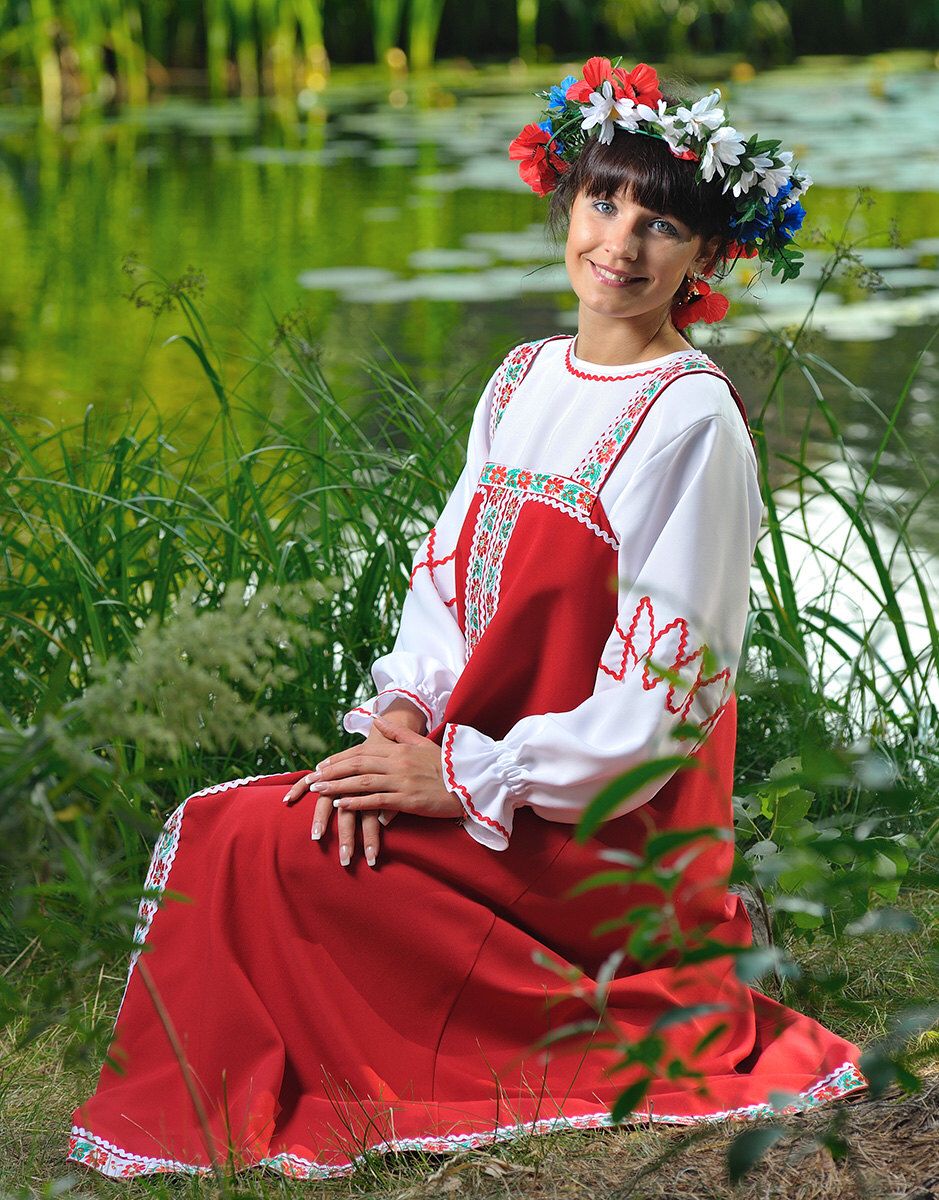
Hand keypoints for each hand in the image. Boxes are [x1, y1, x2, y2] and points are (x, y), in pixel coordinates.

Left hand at [282, 714, 460, 866]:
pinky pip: (377, 801)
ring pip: (363, 782)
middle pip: (358, 765)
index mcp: (400, 749)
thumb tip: (376, 719)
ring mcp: (402, 782)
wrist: (471, 784)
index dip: (340, 759)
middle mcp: (398, 763)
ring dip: (338, 787)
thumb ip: (398, 732)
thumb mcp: (422, 743)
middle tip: (312, 779)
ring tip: (319, 791)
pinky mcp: (408, 800)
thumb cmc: (447, 766)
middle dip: (333, 772)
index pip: (363, 752)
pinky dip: (357, 803)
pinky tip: (341, 806)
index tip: (323, 765)